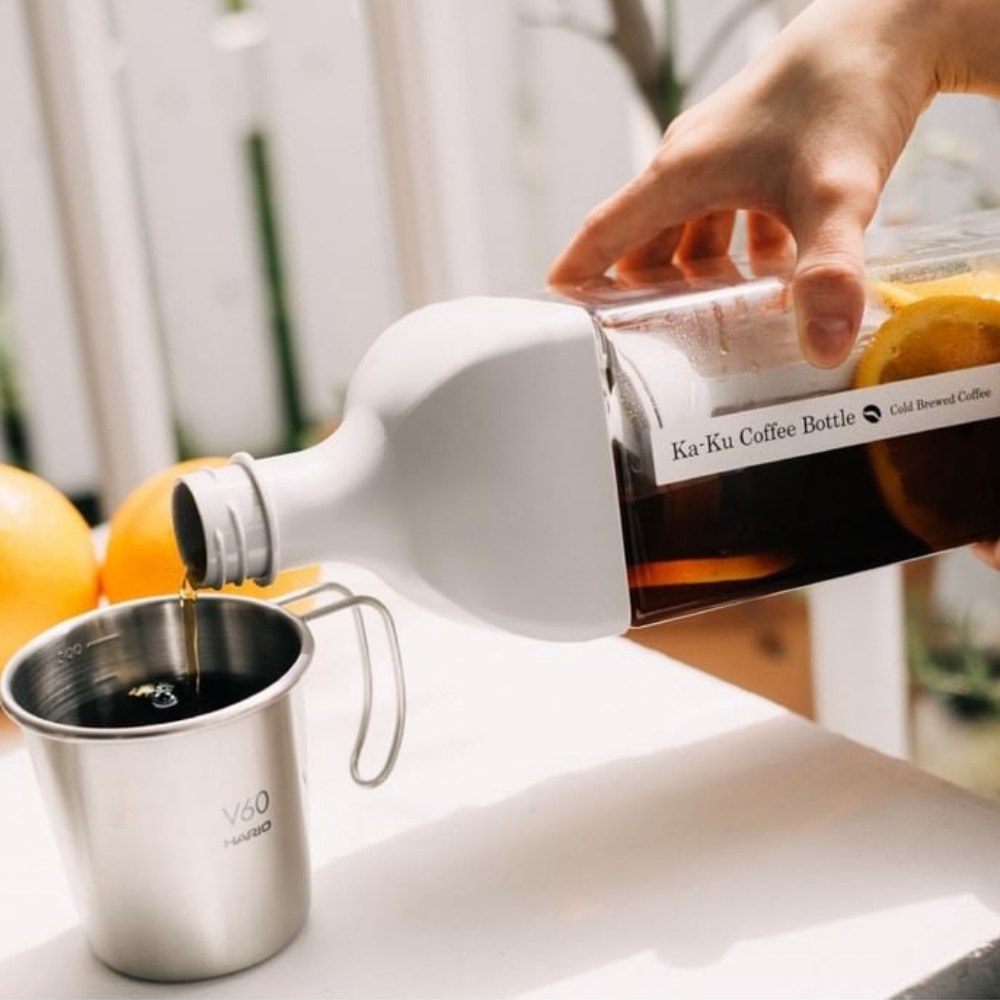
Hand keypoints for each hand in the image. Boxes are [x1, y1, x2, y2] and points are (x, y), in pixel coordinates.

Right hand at [549, 0, 946, 367]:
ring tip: (717, 318)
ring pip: (688, 230)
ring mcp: (724, 155)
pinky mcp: (757, 151)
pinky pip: (728, 212)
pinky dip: (738, 249)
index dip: (579, 277)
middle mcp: (692, 162)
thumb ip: (827, 274)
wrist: (892, 19)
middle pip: (646, 241)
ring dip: (697, 274)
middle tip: (657, 341)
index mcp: (682, 172)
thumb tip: (821, 348)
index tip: (557, 316)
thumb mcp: (836, 194)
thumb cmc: (849, 89)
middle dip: (648, 292)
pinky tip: (774, 275)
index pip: (605, 232)